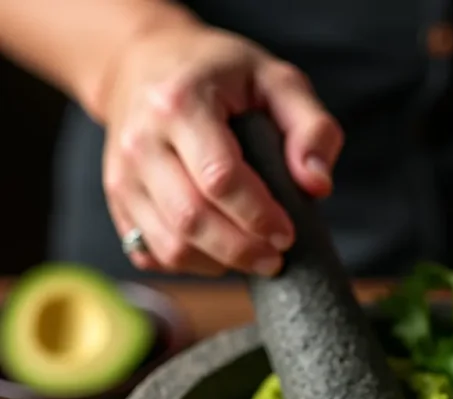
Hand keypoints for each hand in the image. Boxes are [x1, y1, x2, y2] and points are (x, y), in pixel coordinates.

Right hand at [102, 22, 342, 275]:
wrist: (144, 62)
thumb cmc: (222, 75)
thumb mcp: (277, 81)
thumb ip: (311, 128)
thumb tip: (318, 185)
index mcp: (180, 103)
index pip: (220, 178)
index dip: (258, 216)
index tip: (287, 234)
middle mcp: (141, 141)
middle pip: (192, 219)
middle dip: (242, 250)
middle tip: (276, 259)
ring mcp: (121, 174)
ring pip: (169, 245)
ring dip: (218, 264)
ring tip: (253, 258)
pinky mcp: (117, 199)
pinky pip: (151, 252)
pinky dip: (190, 265)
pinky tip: (218, 254)